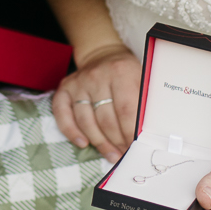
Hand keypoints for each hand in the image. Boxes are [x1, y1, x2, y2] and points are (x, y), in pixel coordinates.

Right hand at [52, 44, 139, 161]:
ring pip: (86, 122)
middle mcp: (97, 76)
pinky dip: (71, 132)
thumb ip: (144, 101)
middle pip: (106, 119)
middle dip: (117, 141)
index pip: (126, 110)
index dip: (130, 132)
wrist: (102, 54)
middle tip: (125, 153)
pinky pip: (63, 115)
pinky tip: (83, 143)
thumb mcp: (140, 78)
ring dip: (100, 143)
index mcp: (121, 72)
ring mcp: (78, 83)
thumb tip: (148, 131)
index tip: (136, 146)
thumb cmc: (125, 72)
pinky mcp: (64, 89)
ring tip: (112, 154)